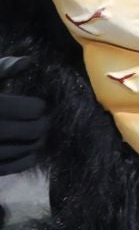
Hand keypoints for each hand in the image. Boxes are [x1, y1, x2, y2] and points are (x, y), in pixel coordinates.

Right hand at [0, 57, 47, 177]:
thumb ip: (4, 68)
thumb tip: (29, 61)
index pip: (30, 109)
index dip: (37, 107)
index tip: (38, 105)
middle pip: (32, 130)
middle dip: (41, 125)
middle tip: (43, 121)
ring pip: (23, 150)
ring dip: (35, 143)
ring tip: (37, 136)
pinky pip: (11, 168)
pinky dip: (24, 161)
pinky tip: (28, 152)